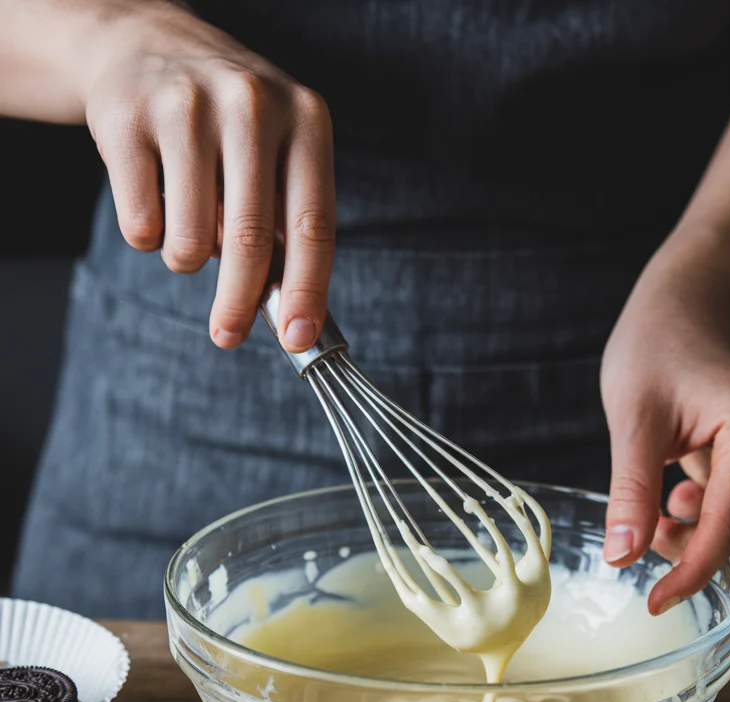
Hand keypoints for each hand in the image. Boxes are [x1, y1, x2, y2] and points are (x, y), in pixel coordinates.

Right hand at [82, 1, 333, 349]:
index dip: (307, 291)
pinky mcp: (126, 118)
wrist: (150, 47)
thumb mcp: (279, 156)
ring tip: (190, 224)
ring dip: (188, 259)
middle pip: (250, 240)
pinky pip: (141, 225)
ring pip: (190, 241)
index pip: (313, 225)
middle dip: (238, 304)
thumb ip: (290, 229)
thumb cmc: (231, 127)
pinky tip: (155, 198)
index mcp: (305, 119)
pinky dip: (148, 235)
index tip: (297, 338)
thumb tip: (293, 320)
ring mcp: (186, 106)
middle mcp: (251, 104)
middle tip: (227, 336)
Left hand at [600, 265, 729, 614]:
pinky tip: (674, 490)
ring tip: (656, 502)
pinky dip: (702, 522)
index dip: (689, 574)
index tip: (654, 602)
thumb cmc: (656, 348)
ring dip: (695, 538)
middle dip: (690, 552)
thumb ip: (631, 490)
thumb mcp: (632, 420)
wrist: (683, 308)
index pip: (727, 529)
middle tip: (641, 526)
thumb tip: (623, 558)